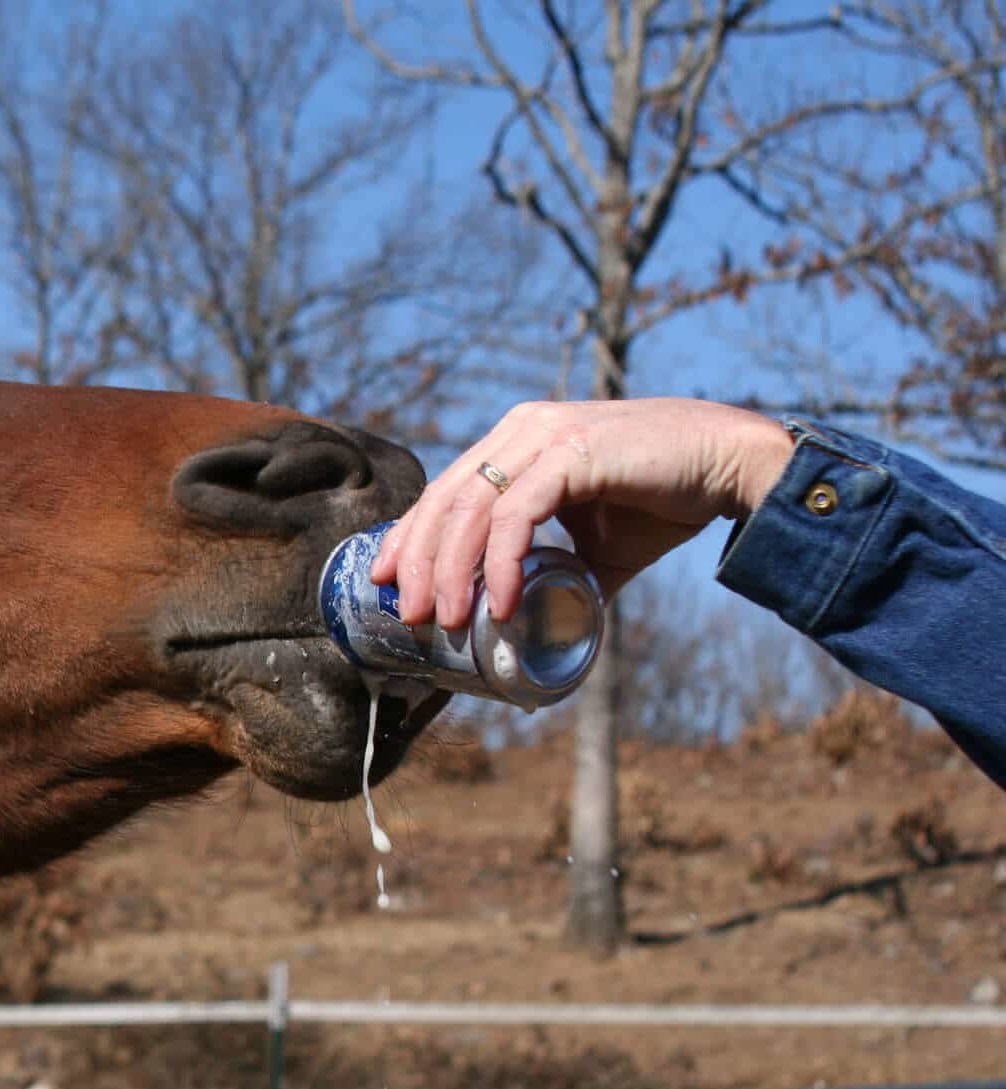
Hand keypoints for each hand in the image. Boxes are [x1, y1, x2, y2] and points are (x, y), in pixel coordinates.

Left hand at [371, 398, 795, 626]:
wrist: (732, 466)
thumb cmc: (666, 499)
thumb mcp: (596, 544)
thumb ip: (560, 574)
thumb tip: (536, 628)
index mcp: (517, 442)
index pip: (446, 492)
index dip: (410, 538)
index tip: (387, 582)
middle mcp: (522, 431)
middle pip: (446, 501)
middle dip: (419, 562)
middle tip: (409, 614)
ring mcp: (545, 436)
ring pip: (472, 510)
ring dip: (452, 571)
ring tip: (447, 621)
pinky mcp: (573, 454)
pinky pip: (518, 515)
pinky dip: (501, 563)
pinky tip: (498, 602)